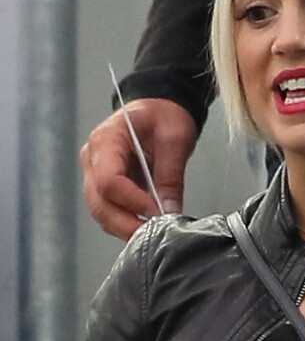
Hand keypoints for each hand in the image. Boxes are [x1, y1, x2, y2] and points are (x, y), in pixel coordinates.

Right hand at [80, 98, 196, 239]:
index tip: (158, 211)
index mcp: (106, 139)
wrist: (161, 107)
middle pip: (99, 202)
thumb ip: (171, 175)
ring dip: (127, 225)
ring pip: (102, 211)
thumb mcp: (175, 138)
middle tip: (157, 232)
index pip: (108, 180)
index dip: (133, 201)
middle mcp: (93, 158)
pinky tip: (148, 224)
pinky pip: (110, 209)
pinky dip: (127, 220)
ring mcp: (95, 172)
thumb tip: (170, 211)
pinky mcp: (105, 184)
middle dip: (128, 223)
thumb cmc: (165, 114)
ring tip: (155, 231)